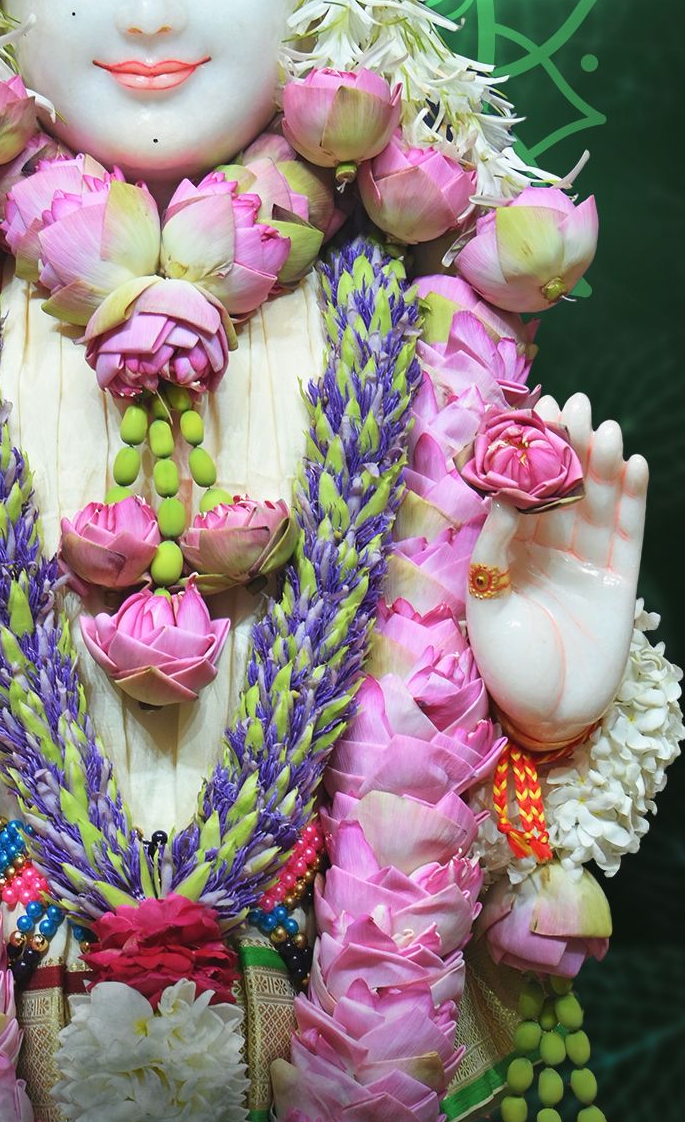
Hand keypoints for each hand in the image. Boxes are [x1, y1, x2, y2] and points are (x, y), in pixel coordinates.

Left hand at [465, 394, 646, 754]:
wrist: (547, 718)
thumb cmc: (507, 667)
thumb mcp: (486, 604)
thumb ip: (495, 548)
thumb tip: (505, 493)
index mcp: (509, 554)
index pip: (523, 492)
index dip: (530, 455)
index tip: (533, 413)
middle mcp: (548, 552)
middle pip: (564, 487)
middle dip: (569, 444)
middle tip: (574, 403)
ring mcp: (585, 564)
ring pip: (598, 503)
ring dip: (603, 463)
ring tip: (606, 426)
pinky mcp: (618, 581)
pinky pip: (627, 533)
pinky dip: (632, 499)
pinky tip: (634, 464)